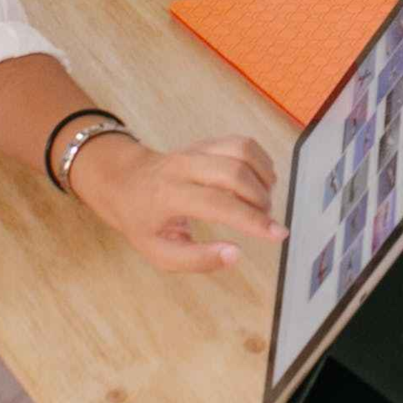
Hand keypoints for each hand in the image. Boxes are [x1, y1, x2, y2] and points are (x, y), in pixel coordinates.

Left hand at [66, 133, 283, 272]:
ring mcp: (196, 149)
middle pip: (235, 172)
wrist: (124, 181)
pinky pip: (242, 143)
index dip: (252, 221)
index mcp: (169, 196)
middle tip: (265, 220)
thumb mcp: (159, 252)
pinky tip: (259, 181)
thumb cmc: (142, 221)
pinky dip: (260, 161)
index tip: (278, 234)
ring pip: (242, 151)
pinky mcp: (207, 143)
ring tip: (264, 200)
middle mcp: (184, 166)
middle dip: (260, 199)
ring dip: (263, 177)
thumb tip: (235, 255)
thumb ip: (196, 259)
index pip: (219, 205)